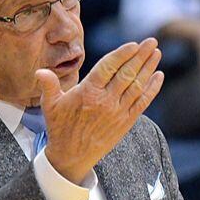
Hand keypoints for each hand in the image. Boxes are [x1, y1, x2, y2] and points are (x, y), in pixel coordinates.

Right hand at [36, 38, 163, 182]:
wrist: (71, 157)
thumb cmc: (60, 127)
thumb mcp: (50, 106)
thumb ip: (48, 85)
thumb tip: (40, 71)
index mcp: (87, 93)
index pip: (109, 67)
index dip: (122, 54)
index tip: (133, 44)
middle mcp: (105, 101)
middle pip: (127, 73)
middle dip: (141, 56)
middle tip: (152, 42)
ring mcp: (117, 112)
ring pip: (137, 86)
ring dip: (149, 68)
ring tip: (157, 53)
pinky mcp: (125, 122)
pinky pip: (142, 102)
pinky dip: (152, 89)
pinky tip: (158, 76)